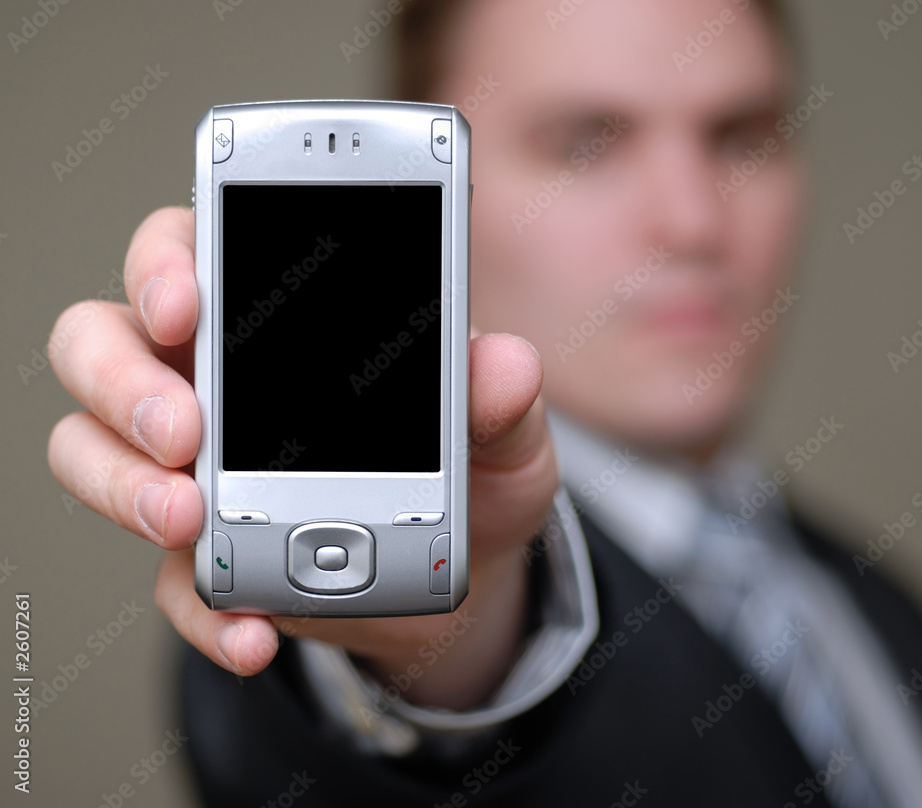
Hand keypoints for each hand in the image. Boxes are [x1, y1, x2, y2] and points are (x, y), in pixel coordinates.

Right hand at [48, 206, 558, 708]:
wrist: (466, 568)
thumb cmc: (471, 466)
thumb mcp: (500, 431)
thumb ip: (499, 398)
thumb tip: (504, 364)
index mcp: (272, 318)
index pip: (185, 255)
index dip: (163, 265)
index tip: (186, 302)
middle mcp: (210, 380)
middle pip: (102, 344)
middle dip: (123, 382)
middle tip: (184, 429)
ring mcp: (193, 470)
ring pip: (91, 451)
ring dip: (125, 485)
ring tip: (190, 519)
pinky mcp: (206, 559)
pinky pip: (169, 583)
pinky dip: (203, 611)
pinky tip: (254, 632)